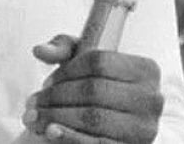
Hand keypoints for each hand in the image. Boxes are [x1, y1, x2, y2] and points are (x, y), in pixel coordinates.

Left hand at [23, 34, 162, 142]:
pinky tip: (51, 131)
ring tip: (35, 118)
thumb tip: (40, 51)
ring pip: (94, 117)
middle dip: (55, 96)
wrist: (115, 127)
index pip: (98, 61)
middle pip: (94, 90)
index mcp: (144, 69)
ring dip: (57, 117)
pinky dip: (71, 137)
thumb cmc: (99, 87)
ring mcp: (145, 127)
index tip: (46, 82)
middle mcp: (151, 98)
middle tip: (32, 103)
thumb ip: (63, 49)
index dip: (66, 70)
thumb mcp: (84, 62)